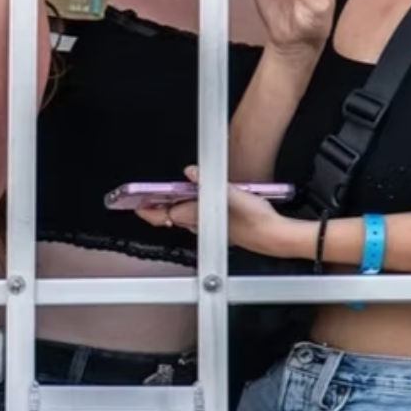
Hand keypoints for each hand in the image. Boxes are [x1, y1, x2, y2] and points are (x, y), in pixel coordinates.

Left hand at [136, 166, 308, 258]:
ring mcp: (210, 230)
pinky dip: (192, 214)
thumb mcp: (230, 193)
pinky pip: (198, 222)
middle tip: (146, 204)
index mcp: (196, 217)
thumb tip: (191, 173)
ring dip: (176, 211)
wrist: (273, 236)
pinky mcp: (221, 232)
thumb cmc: (255, 219)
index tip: (137, 205)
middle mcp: (199, 227)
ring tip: (168, 201)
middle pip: (172, 218)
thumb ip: (207, 182)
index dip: (149, 209)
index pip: (164, 214)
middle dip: (158, 211)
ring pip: (185, 220)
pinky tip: (198, 206)